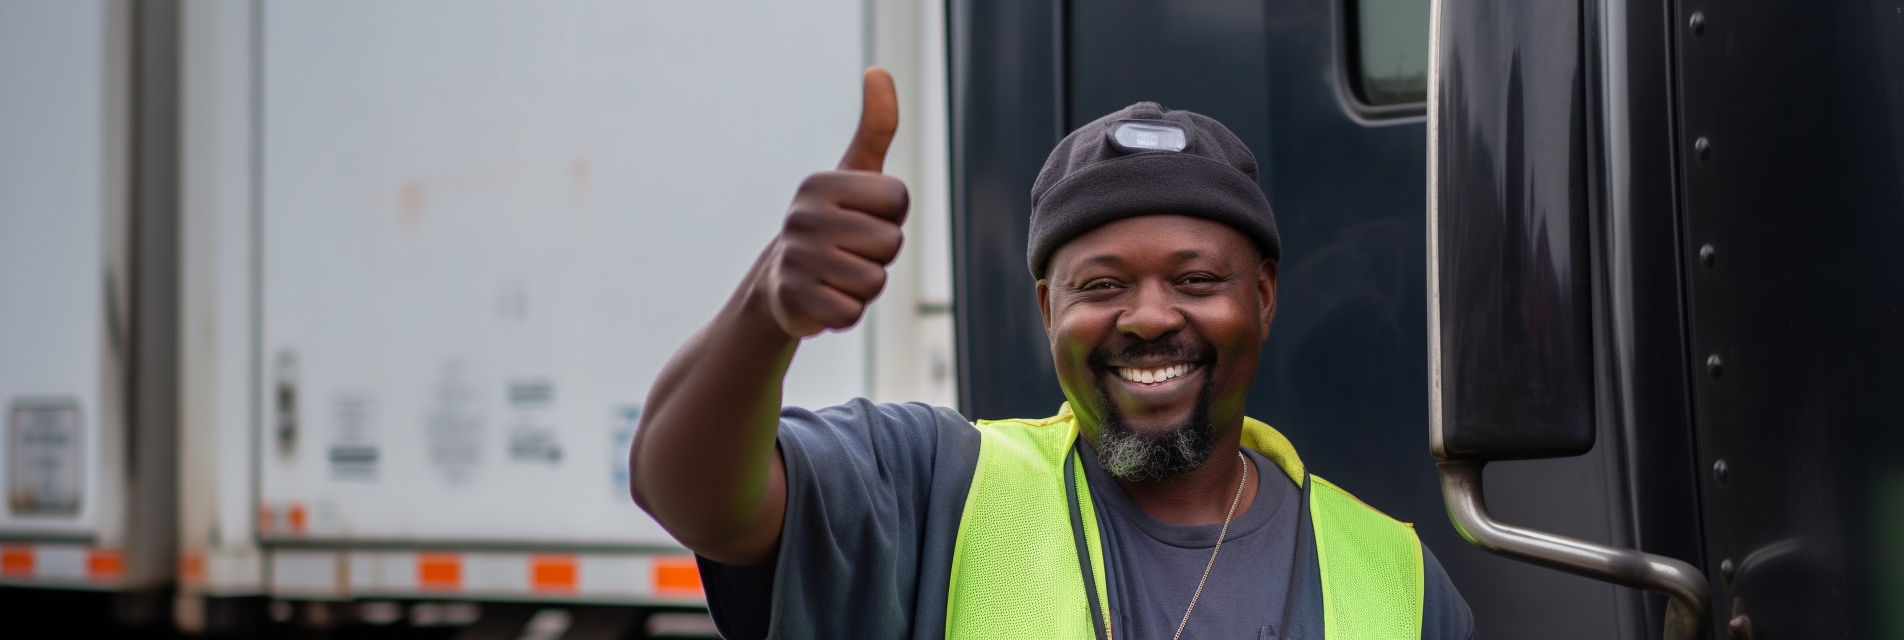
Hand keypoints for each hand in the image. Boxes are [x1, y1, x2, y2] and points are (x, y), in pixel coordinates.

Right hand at [753, 68, 909, 337]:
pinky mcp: (794, 302)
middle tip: (848, 253)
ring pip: (874, 280)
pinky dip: (846, 312)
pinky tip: (824, 299)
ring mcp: (796, 260)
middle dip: (878, 255)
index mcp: (820, 184)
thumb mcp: (855, 174)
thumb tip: (879, 70)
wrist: (781, 286)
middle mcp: (802, 217)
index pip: (898, 201)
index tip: (861, 220)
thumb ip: (875, 126)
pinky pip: (853, 312)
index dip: (890, 217)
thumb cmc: (833, 224)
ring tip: (837, 275)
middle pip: (890, 242)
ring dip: (864, 286)